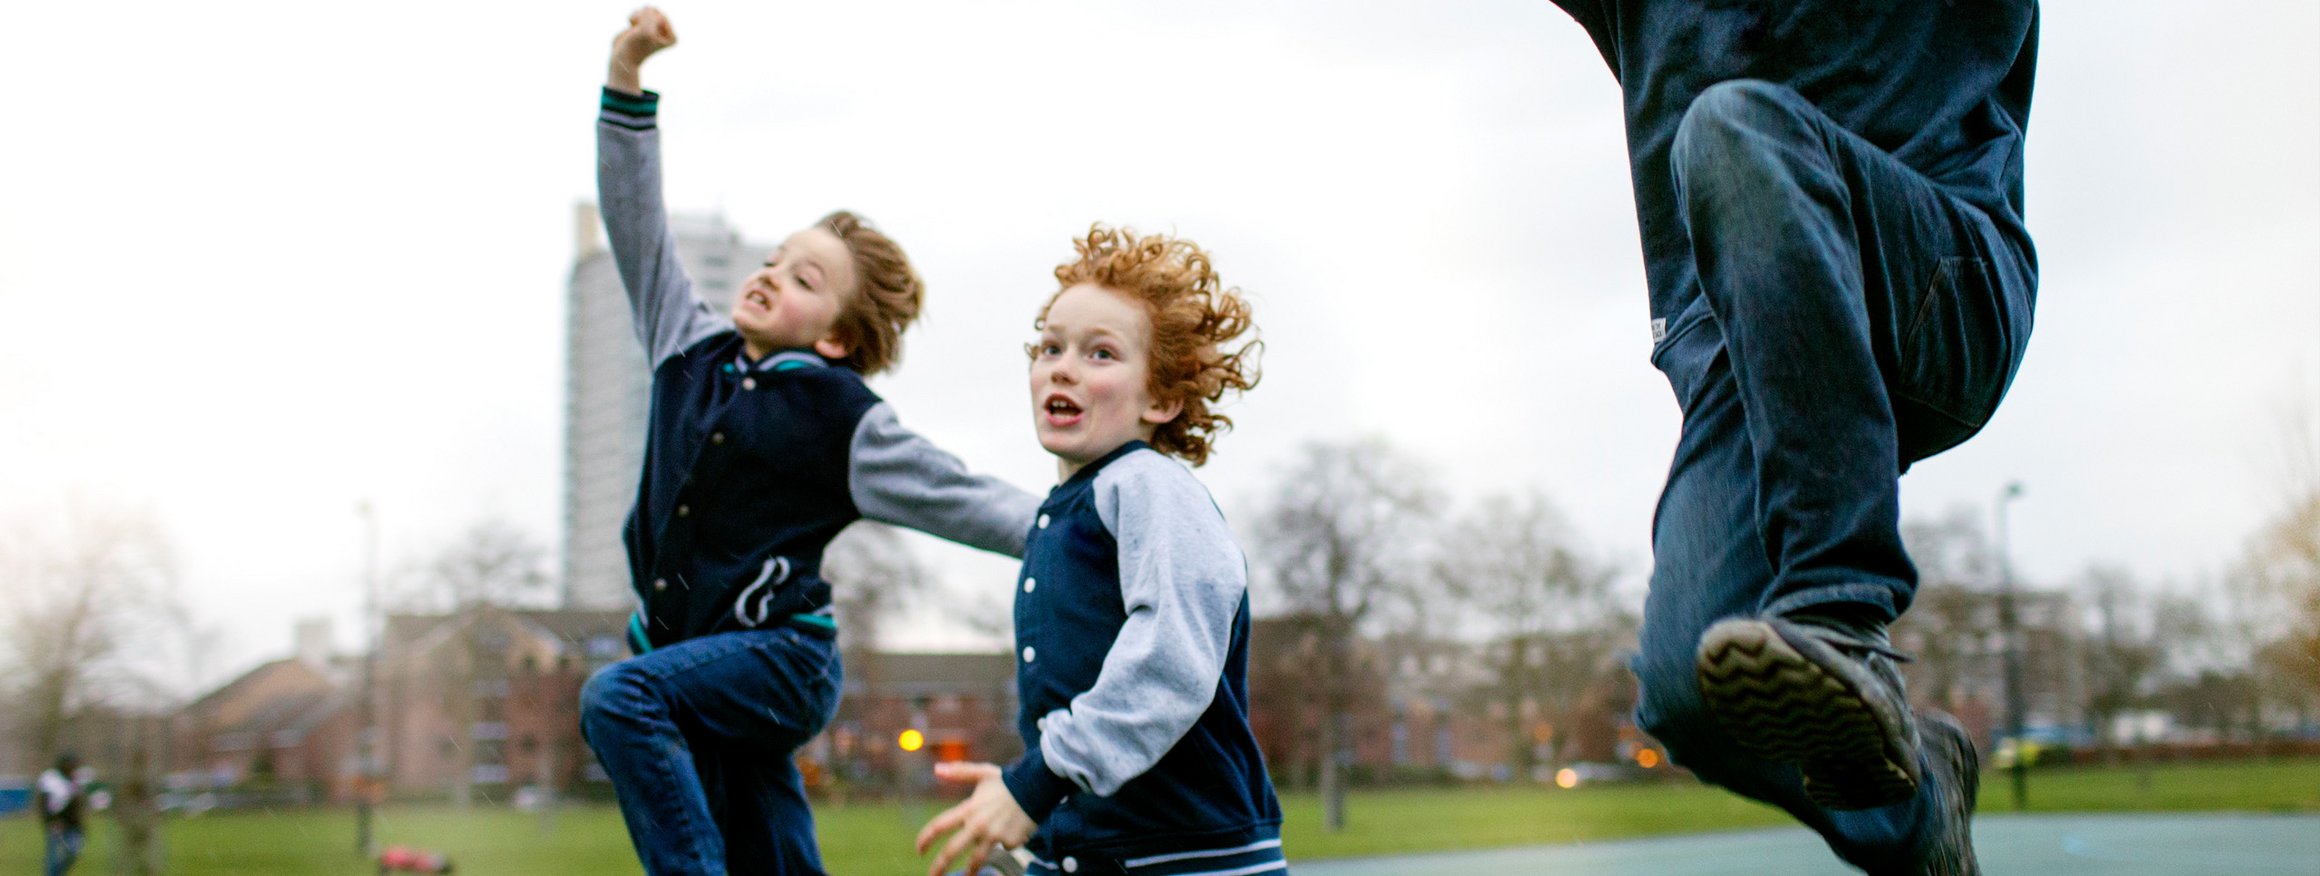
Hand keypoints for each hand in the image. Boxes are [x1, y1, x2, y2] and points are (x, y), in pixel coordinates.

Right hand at [608, 6, 677, 93]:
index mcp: (672, 38)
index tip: (645, 38)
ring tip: (634, 30)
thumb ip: (650, 14)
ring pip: (647, 10)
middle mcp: (665, 33)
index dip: (650, 26)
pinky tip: (631, 26)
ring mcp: (653, 28)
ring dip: (637, 17)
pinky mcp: (642, 25)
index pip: (661, 18)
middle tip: (638, 32)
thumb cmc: (635, 47)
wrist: (622, 57)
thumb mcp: (646, 30)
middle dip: (643, 19)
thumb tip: (647, 7)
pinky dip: (632, 17)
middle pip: (655, 12)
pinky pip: (639, 11)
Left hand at [914, 762, 1035, 875]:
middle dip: (939, 867)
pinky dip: (1004, 842)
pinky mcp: (1011, 842)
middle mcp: (979, 825)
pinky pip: (1004, 847)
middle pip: (952, 851)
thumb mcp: (982, 773)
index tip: (920, 850)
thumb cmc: (1008, 780)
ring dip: (969, 871)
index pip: (939, 826)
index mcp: (969, 809)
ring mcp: (995, 836)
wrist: (1038, 786)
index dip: (925, 839)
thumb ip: (959, 773)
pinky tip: (1012, 829)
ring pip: (977, 860)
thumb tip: (937, 769)